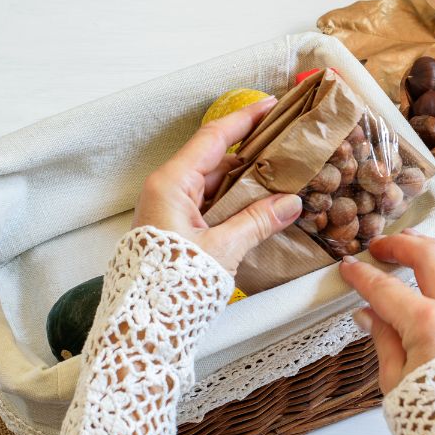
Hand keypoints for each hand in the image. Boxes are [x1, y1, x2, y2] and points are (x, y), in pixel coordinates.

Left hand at [132, 96, 301, 273]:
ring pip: (215, 185)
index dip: (244, 120)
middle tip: (286, 146)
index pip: (213, 139)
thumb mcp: (222, 250)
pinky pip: (211, 206)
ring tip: (283, 178)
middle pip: (215, 160)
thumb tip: (291, 202)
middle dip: (252, 153)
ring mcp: (172, 212)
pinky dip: (237, 204)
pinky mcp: (178, 231)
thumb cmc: (173, 285)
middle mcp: (168, 191)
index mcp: (172, 184)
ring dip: (247, 182)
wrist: (143, 328)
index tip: (270, 106)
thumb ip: (258, 222)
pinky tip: (262, 208)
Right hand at [338, 229, 434, 393]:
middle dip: (401, 246)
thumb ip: (383, 338)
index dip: (363, 276)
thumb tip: (369, 313)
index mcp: (430, 326)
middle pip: (430, 257)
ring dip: (433, 249)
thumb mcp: (394, 381)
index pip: (387, 289)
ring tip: (412, 244)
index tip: (349, 267)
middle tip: (381, 246)